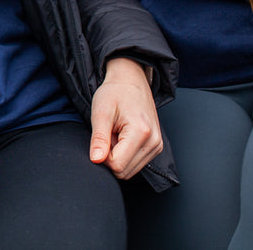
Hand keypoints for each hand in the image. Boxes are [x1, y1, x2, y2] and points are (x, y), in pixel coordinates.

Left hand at [89, 57, 162, 179]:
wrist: (131, 81)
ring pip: (130, 170)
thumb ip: (99, 138)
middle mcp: (154, 143)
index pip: (117, 165)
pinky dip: (125, 154)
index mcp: (141, 133)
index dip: (103, 156)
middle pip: (124, 171)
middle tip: (109, 134)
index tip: (102, 137)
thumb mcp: (101, 112)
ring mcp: (157, 146)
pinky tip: (122, 137)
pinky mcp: (156, 148)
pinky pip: (135, 164)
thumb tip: (96, 161)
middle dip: (110, 157)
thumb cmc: (114, 93)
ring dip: (117, 156)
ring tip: (116, 133)